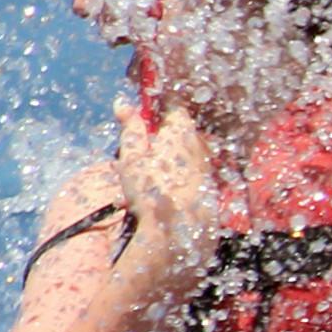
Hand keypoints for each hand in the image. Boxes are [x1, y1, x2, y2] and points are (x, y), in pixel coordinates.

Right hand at [113, 99, 221, 290]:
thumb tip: (122, 103)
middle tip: (138, 160)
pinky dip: (175, 180)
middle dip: (159, 142)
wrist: (180, 228)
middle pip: (179, 132)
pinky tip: (159, 197)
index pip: (172, 108)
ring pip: (184, 155)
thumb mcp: (132, 155)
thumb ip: (130, 128)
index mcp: (181, 129)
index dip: (157, 114)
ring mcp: (206, 164)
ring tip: (144, 184)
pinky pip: (190, 174)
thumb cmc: (152, 189)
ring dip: (165, 164)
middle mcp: (199, 143)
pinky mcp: (209, 184)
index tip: (141, 124)